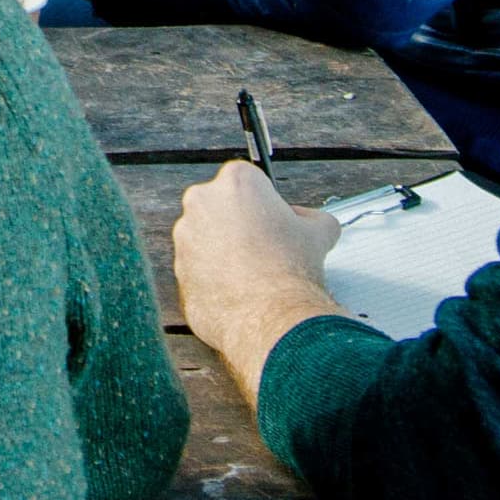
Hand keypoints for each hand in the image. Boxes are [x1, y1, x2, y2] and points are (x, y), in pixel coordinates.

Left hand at [171, 160, 347, 399]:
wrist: (271, 317)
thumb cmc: (292, 270)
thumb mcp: (320, 232)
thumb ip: (312, 218)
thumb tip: (307, 222)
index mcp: (236, 182)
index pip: (248, 183)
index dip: (266, 204)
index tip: (275, 222)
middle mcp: (202, 202)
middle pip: (222, 207)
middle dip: (240, 225)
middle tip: (266, 249)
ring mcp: (185, 237)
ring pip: (206, 239)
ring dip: (225, 253)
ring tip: (254, 275)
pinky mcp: (178, 271)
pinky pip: (199, 271)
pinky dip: (214, 280)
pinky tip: (239, 292)